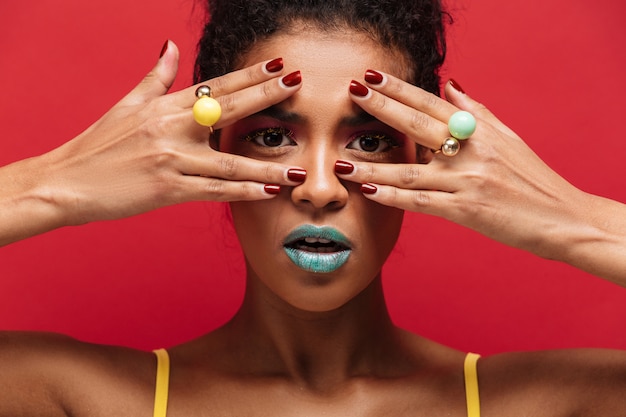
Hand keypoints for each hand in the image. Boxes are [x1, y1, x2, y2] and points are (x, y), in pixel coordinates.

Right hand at [29, 41, 304, 226]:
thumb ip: (157, 77)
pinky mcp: (167, 189)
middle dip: (267, 96)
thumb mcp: (128, 103)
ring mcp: (171, 159)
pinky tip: (267, 193)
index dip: (249, 75)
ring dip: (268, 167)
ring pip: (230, 162)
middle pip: (228, 109)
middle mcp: (171, 128)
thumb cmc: (99, 144)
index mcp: (164, 106)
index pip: (215, 85)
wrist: (67, 181)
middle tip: (300, 85)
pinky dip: (242, 192)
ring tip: (300, 171)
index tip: (278, 66)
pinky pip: (214, 191)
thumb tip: (171, 46)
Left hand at [340, 71, 589, 262]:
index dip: (399, 89)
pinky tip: (368, 192)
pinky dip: (393, 198)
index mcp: (480, 130)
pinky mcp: (465, 211)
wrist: (563, 219)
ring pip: (409, 171)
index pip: (431, 103)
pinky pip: (420, 203)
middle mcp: (471, 151)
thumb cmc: (533, 178)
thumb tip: (448, 86)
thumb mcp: (508, 138)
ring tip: (341, 162)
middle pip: (417, 125)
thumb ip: (475, 112)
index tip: (372, 76)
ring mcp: (467, 181)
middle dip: (381, 108)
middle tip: (351, 92)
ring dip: (372, 166)